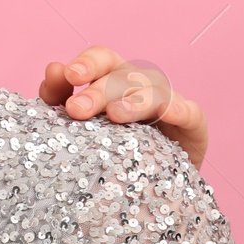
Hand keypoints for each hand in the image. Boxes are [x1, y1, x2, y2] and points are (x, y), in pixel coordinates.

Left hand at [40, 45, 208, 168]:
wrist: (152, 183)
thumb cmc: (111, 144)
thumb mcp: (81, 122)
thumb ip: (61, 97)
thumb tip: (51, 70)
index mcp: (112, 78)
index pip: (101, 59)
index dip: (86, 64)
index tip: (68, 75)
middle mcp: (141, 84)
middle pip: (121, 77)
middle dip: (97, 91)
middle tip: (76, 110)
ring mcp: (168, 102)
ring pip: (152, 92)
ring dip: (133, 101)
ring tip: (114, 116)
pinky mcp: (192, 125)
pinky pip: (191, 113)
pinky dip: (182, 110)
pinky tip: (171, 113)